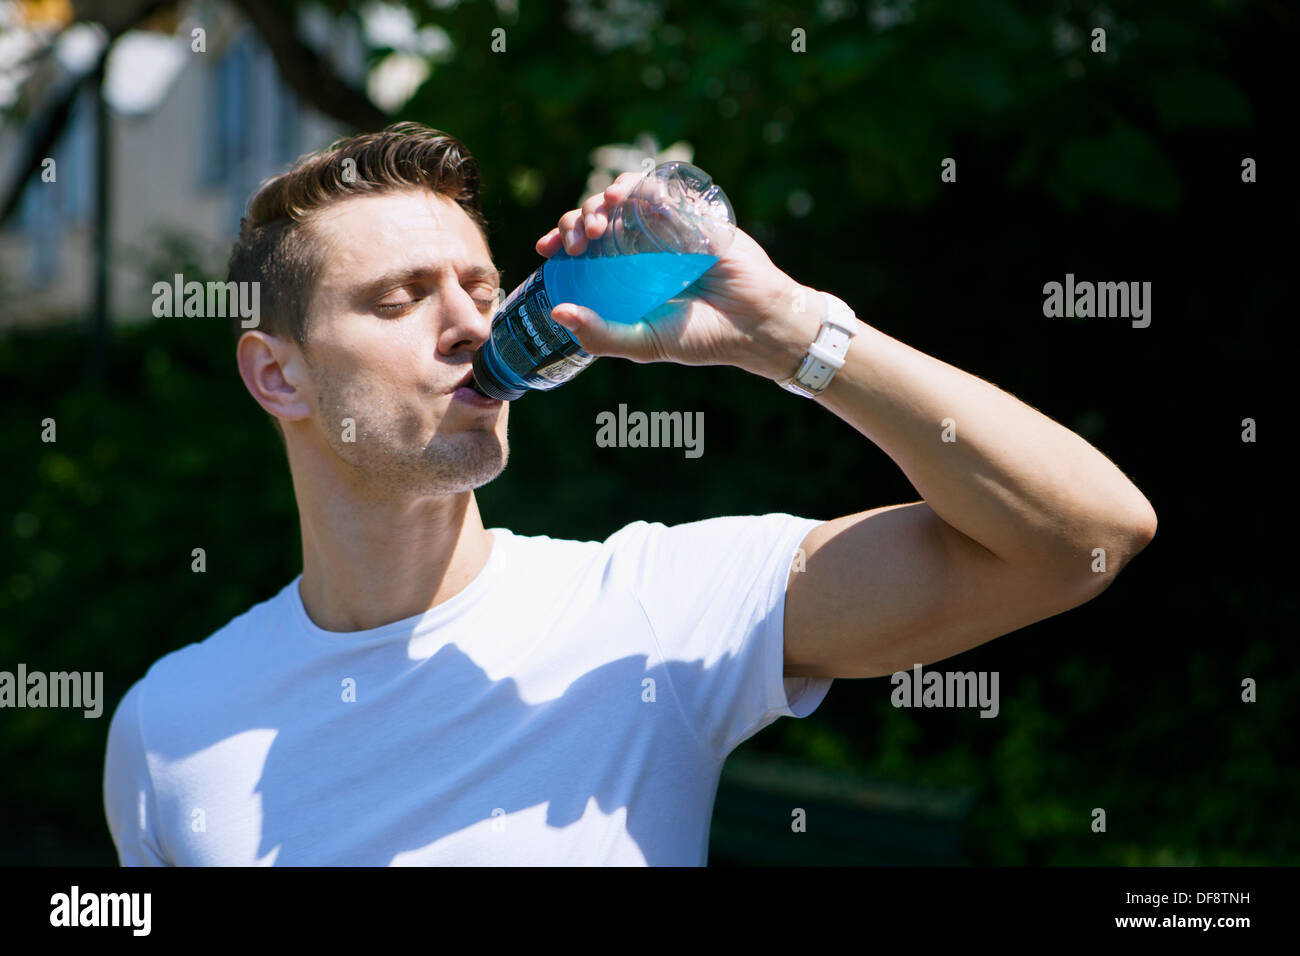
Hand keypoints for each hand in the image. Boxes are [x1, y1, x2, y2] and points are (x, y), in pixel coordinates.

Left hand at [535, 172, 823, 381]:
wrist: (754, 323)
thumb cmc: (701, 338)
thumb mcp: (643, 342)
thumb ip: (601, 334)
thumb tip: (555, 313)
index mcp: (626, 275)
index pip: (584, 247)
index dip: (560, 240)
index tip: (546, 249)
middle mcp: (642, 248)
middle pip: (598, 217)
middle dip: (576, 221)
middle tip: (578, 243)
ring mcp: (666, 229)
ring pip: (623, 197)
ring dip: (601, 200)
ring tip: (599, 222)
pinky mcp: (692, 214)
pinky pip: (660, 189)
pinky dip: (638, 188)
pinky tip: (625, 200)